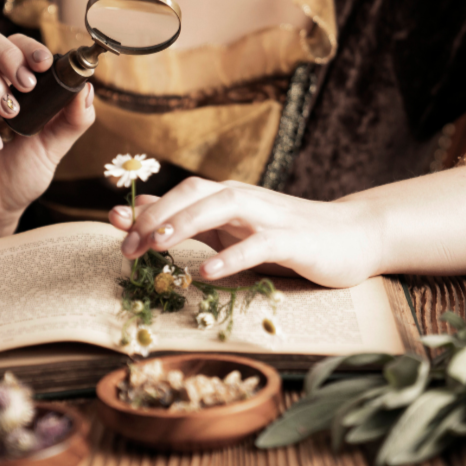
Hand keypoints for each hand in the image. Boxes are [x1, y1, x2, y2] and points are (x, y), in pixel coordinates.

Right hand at [0, 26, 94, 252]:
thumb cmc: (18, 177)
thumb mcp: (52, 148)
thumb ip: (71, 120)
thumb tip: (87, 87)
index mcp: (4, 82)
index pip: (10, 42)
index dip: (26, 45)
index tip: (45, 63)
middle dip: (4, 52)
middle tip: (26, 84)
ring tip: (11, 113)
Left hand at [106, 177, 383, 287]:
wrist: (354, 237)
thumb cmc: (288, 238)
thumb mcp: (234, 231)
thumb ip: (192, 225)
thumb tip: (141, 219)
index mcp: (229, 198)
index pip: (181, 193)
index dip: (145, 207)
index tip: (112, 224)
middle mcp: (245, 199)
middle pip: (195, 192)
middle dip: (157, 215)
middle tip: (128, 245)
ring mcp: (270, 217)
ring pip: (222, 207)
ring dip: (186, 223)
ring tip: (156, 244)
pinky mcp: (294, 241)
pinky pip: (258, 244)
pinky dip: (231, 257)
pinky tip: (208, 272)